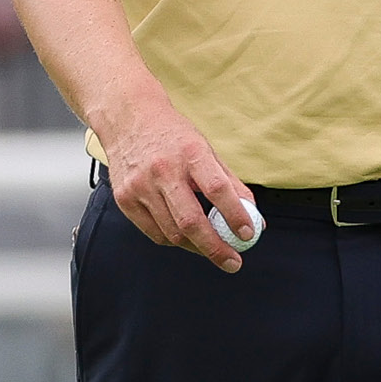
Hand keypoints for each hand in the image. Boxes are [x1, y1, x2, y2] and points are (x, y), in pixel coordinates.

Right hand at [98, 103, 254, 273]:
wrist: (127, 119)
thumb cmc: (172, 137)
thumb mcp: (206, 151)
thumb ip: (230, 185)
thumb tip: (255, 220)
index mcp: (190, 153)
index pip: (216, 189)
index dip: (235, 215)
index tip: (248, 234)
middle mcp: (162, 170)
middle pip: (190, 220)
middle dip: (215, 247)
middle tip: (233, 262)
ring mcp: (140, 186)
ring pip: (172, 232)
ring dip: (196, 246)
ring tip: (210, 247)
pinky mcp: (124, 198)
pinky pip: (153, 232)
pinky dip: (173, 240)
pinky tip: (185, 237)